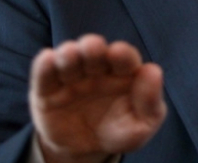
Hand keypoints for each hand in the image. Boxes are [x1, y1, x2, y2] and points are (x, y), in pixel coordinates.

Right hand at [29, 34, 166, 162]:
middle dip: (92, 47)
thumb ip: (150, 101)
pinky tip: (48, 59)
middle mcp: (97, 69)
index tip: (118, 53)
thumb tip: (153, 70)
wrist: (85, 150)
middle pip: (94, 51)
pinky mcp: (46, 91)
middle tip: (92, 47)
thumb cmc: (119, 132)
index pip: (124, 57)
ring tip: (70, 56)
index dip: (122, 54)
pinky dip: (44, 66)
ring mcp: (71, 77)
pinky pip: (43, 75)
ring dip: (69, 54)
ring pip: (68, 57)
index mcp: (123, 73)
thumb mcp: (140, 126)